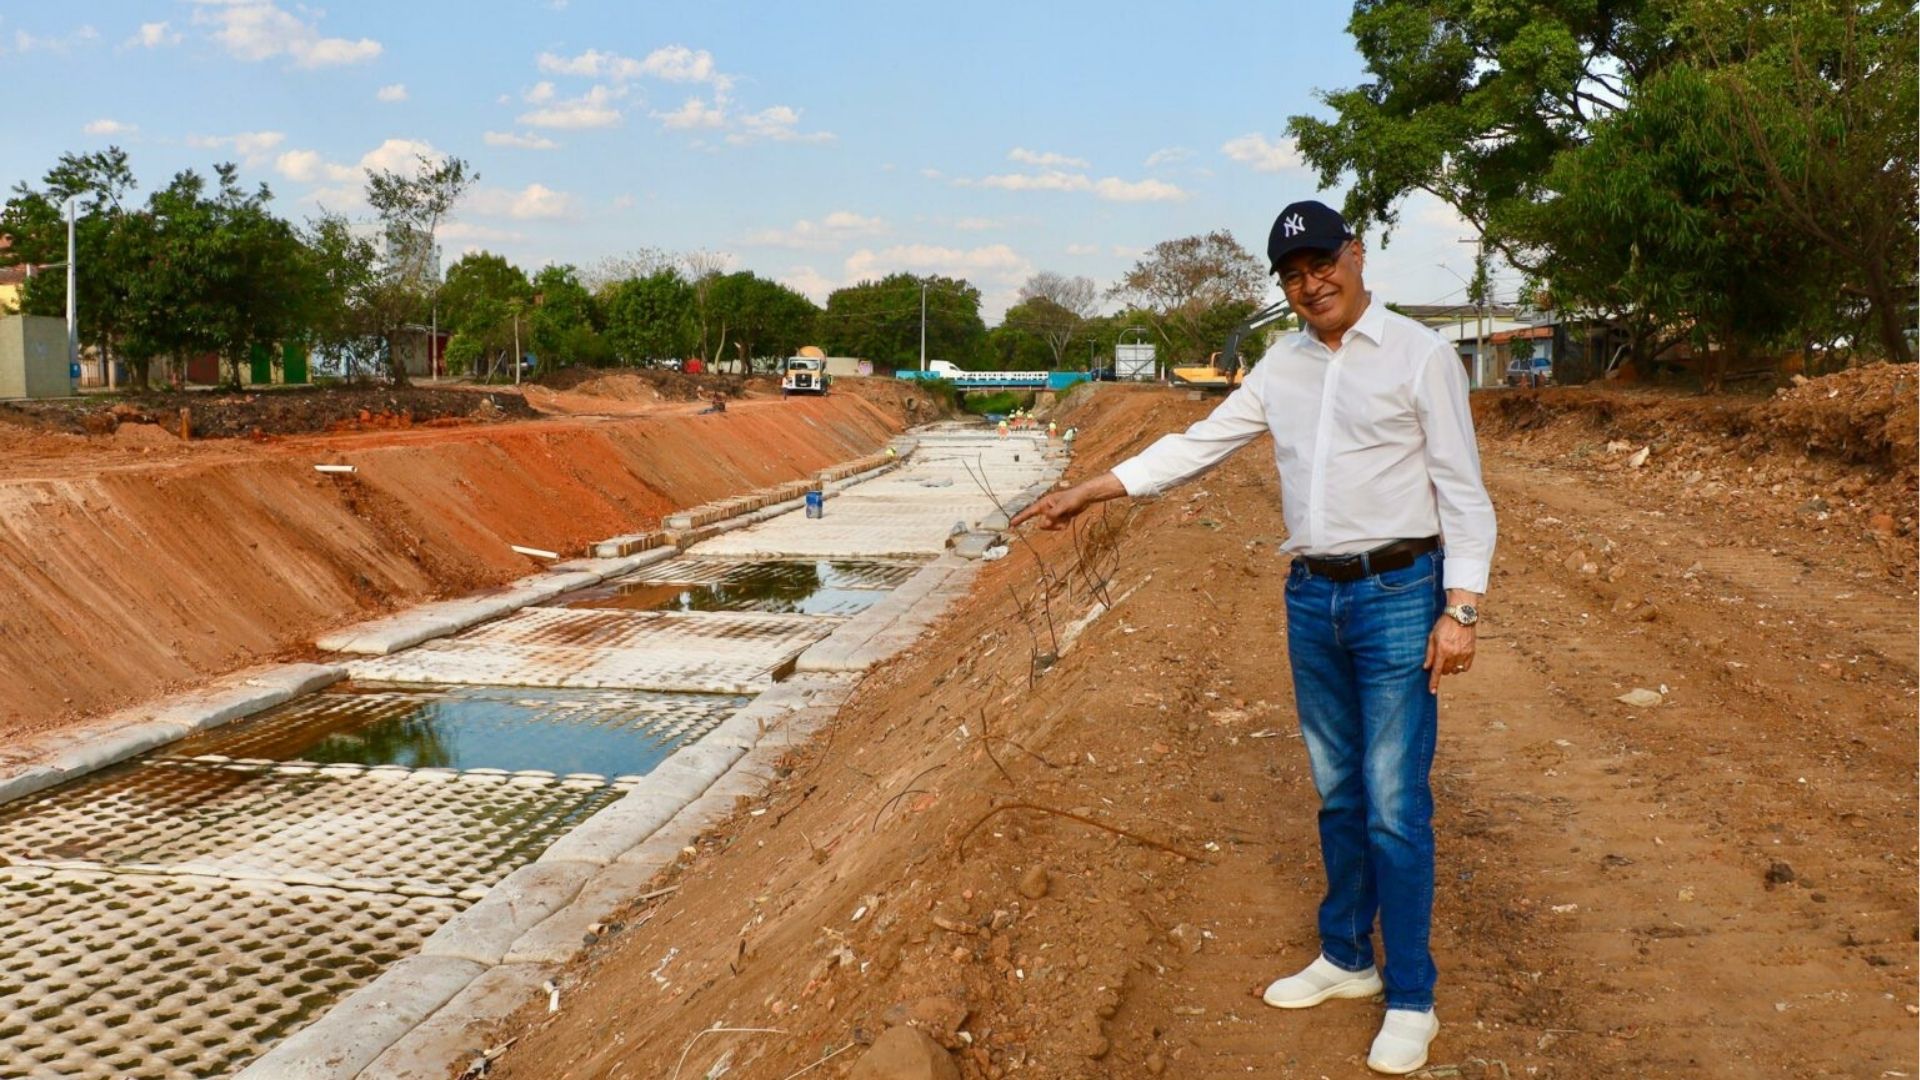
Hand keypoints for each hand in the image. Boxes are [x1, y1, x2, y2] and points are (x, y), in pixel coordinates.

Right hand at [1010, 472, 1124, 529]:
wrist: (1085, 497)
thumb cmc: (1073, 497)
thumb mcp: (1063, 506)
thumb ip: (1052, 515)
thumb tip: (1042, 524)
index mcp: (1044, 503)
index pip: (1029, 512)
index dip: (1020, 518)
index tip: (1011, 525)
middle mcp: (1047, 510)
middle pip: (1043, 524)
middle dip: (1052, 523)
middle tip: (1062, 514)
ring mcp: (1053, 515)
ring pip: (1052, 527)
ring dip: (1060, 523)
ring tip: (1067, 513)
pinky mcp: (1060, 519)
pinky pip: (1059, 527)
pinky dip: (1065, 524)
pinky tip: (1070, 516)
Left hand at [1423, 613, 1476, 694]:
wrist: (1461, 615)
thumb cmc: (1444, 625)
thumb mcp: (1432, 637)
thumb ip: (1429, 653)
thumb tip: (1426, 667)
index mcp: (1442, 650)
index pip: (1437, 671)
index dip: (1433, 682)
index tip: (1432, 692)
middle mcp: (1453, 654)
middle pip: (1446, 671)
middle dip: (1441, 669)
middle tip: (1441, 659)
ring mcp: (1464, 654)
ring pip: (1455, 670)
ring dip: (1451, 668)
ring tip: (1449, 657)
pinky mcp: (1471, 652)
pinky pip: (1465, 667)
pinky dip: (1460, 667)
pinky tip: (1457, 659)